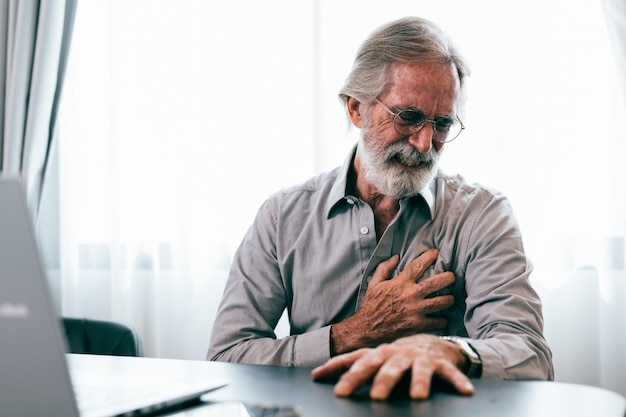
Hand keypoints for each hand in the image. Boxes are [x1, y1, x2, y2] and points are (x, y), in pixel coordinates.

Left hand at [312, 334, 474, 399]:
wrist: (429, 342)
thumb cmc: (395, 354)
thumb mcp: (372, 357)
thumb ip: (348, 365)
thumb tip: (316, 374)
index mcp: (379, 352)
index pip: (359, 361)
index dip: (347, 373)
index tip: (338, 390)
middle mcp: (398, 353)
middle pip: (387, 367)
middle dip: (382, 381)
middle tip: (377, 396)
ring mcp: (419, 357)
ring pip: (418, 370)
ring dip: (418, 382)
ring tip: (418, 395)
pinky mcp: (440, 363)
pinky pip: (450, 374)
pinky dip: (458, 381)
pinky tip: (465, 391)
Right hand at [331, 249, 454, 354]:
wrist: (368, 328)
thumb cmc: (371, 305)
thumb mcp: (374, 283)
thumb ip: (384, 268)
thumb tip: (396, 256)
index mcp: (400, 283)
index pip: (418, 265)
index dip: (429, 256)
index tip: (436, 253)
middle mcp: (410, 295)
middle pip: (437, 282)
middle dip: (448, 277)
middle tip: (452, 277)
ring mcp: (416, 310)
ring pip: (441, 302)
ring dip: (449, 299)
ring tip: (450, 298)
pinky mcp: (418, 324)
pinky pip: (437, 321)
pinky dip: (442, 320)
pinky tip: (442, 318)